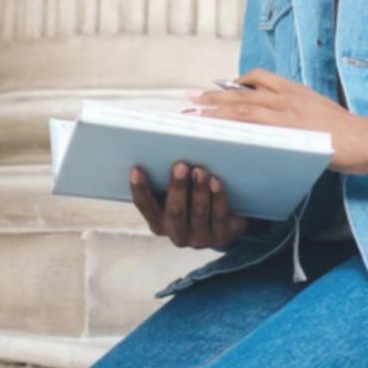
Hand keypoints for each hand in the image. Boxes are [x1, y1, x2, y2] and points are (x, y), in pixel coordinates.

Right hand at [128, 161, 247, 249]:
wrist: (231, 214)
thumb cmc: (197, 191)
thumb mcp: (183, 181)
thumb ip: (174, 165)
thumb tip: (174, 130)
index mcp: (159, 220)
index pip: (145, 206)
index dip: (140, 189)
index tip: (137, 169)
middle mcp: (176, 233)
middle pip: (174, 212)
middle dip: (177, 188)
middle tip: (181, 166)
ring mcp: (199, 238)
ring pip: (198, 214)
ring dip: (199, 191)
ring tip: (201, 170)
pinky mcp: (222, 237)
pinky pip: (218, 217)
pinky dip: (217, 198)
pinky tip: (216, 182)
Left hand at [188, 69, 367, 174]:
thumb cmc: (347, 131)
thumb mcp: (319, 109)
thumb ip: (296, 109)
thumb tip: (275, 116)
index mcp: (295, 90)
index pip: (259, 77)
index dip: (234, 82)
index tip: (214, 86)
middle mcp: (288, 98)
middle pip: (243, 94)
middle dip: (213, 97)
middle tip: (190, 100)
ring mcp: (289, 115)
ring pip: (244, 110)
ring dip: (216, 113)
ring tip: (195, 118)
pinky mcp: (291, 133)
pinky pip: (256, 131)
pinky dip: (236, 132)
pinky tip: (220, 138)